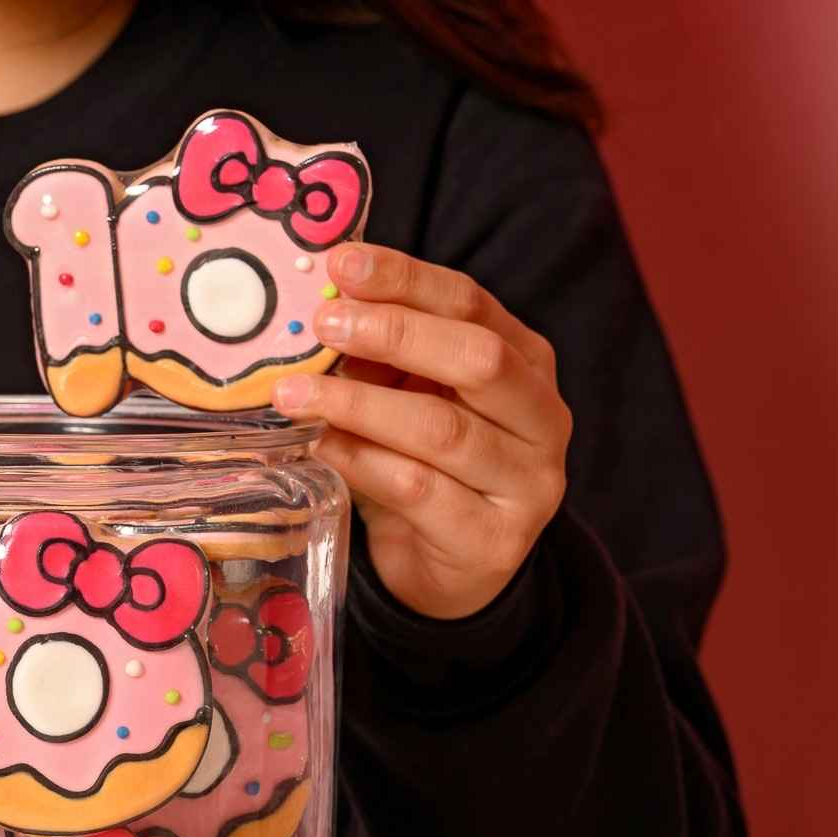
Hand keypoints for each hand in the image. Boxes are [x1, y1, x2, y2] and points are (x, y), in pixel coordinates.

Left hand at [275, 244, 571, 619]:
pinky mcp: (493, 539)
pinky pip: (418, 490)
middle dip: (393, 333)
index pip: (472, 303)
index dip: (406, 279)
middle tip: (323, 324)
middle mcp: (542, 416)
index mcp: (527, 362)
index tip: (342, 264)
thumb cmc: (427, 467)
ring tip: (295, 395)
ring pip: (441, 429)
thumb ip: (383, 355)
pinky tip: (321, 448)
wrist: (450, 573)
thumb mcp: (411, 398)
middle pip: (477, 359)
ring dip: (359, 405)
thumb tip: (321, 306)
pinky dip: (362, 463)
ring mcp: (527, 482)